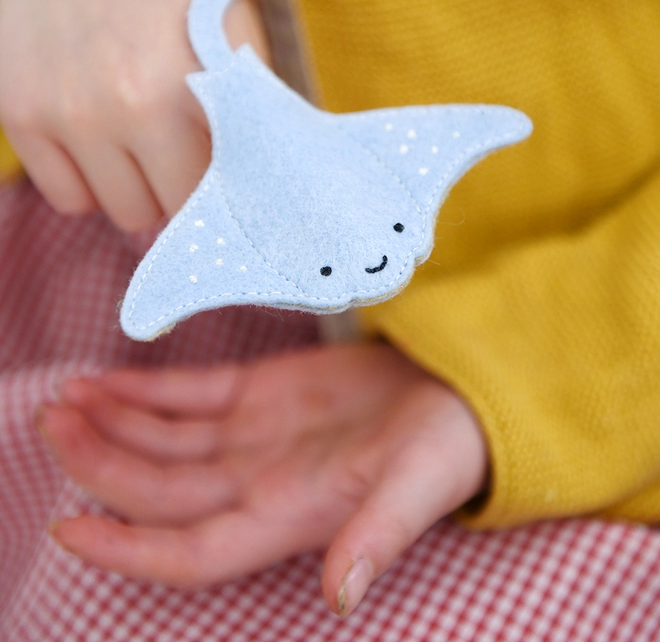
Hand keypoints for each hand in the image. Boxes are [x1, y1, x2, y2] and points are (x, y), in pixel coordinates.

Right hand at [0, 0, 267, 231]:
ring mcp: (63, 113)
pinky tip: (103, 141)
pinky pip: (65, 195)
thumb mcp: (231, 21)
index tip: (229, 177)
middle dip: (183, 190)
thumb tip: (262, 175)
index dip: (228, 189)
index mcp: (187, 86)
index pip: (217, 194)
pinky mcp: (17, 110)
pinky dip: (90, 182)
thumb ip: (250, 103)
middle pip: (168, 213)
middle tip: (187, 151)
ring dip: (139, 190)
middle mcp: (121, 108)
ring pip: (119, 213)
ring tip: (144, 143)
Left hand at [37, 342, 487, 616]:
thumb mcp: (419, 485)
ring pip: (162, 440)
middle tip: (52, 422)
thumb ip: (380, 535)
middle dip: (99, 461)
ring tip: (65, 399)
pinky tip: (107, 381)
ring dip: (111, 423)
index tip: (66, 528)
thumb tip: (342, 597)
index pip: (188, 549)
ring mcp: (252, 437)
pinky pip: (188, 396)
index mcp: (286, 516)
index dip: (127, 548)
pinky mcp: (259, 392)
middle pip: (157, 487)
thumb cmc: (446, 445)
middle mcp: (256, 483)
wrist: (456, 389)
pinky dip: (144, 389)